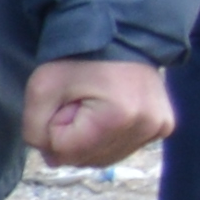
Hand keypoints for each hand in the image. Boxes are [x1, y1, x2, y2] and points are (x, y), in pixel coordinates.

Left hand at [26, 58, 173, 170]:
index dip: (55, 128)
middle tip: (77, 104)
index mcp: (119, 117)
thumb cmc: (76, 60)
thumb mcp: (41, 89)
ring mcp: (159, 128)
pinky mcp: (163, 127)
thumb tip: (54, 161)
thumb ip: (35, 131)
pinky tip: (109, 113)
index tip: (65, 102)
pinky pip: (123, 149)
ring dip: (89, 141)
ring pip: (104, 158)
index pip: (65, 151)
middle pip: (87, 159)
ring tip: (93, 107)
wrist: (118, 38)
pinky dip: (108, 138)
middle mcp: (146, 126)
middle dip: (72, 137)